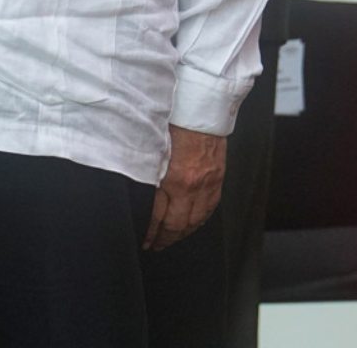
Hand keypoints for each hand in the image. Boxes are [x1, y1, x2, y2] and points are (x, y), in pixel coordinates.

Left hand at [144, 125, 227, 250]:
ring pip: (194, 221)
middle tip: (154, 246)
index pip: (158, 216)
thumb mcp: (153, 148)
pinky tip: (191, 226)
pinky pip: (209, 209)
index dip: (150, 231)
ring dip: (180, 234)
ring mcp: (207, 185)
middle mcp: (191, 186)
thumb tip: (138, 190)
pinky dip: (198, 222)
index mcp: (173, 178)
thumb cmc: (174, 122)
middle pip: (176, 224)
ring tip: (170, 240)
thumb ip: (147, 171)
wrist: (201, 109)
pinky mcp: (217, 180)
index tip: (143, 239)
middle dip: (163, 239)